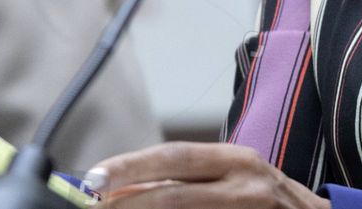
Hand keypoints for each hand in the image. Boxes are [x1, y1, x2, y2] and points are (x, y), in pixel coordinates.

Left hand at [86, 141, 330, 207]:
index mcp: (236, 160)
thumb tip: (122, 188)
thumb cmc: (268, 203)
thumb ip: (186, 183)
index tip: (94, 179)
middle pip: (175, 193)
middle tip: (93, 204)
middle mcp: (247, 183)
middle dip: (129, 201)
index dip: (132, 167)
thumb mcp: (233, 181)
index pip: (175, 158)